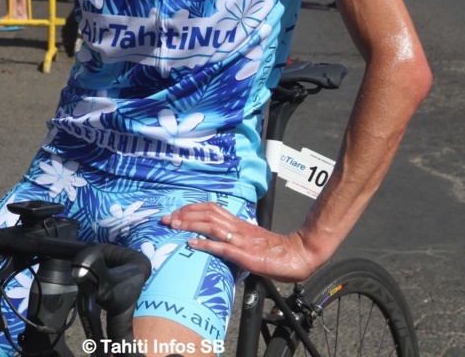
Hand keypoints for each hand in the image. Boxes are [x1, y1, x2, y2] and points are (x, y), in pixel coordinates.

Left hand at [162, 202, 325, 282]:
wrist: (298, 255)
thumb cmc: (277, 250)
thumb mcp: (252, 240)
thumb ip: (236, 238)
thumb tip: (218, 241)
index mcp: (239, 223)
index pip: (211, 208)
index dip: (192, 208)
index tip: (176, 212)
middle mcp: (238, 227)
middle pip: (207, 213)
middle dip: (184, 214)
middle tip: (166, 218)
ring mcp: (241, 240)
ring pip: (211, 225)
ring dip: (190, 224)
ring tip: (174, 225)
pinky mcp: (246, 255)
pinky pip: (223, 247)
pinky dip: (205, 244)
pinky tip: (192, 243)